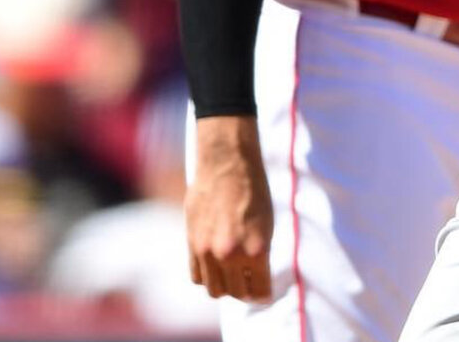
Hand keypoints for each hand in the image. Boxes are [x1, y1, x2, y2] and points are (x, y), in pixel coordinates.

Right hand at [187, 115, 273, 301]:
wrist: (226, 163)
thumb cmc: (252, 190)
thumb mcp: (266, 226)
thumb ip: (258, 255)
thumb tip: (253, 277)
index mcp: (256, 251)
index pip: (260, 292)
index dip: (263, 291)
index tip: (262, 288)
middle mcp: (231, 255)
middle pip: (237, 294)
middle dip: (244, 289)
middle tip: (247, 280)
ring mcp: (208, 250)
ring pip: (214, 290)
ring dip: (224, 286)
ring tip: (230, 273)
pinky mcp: (192, 242)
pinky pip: (196, 276)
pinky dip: (206, 275)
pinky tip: (214, 263)